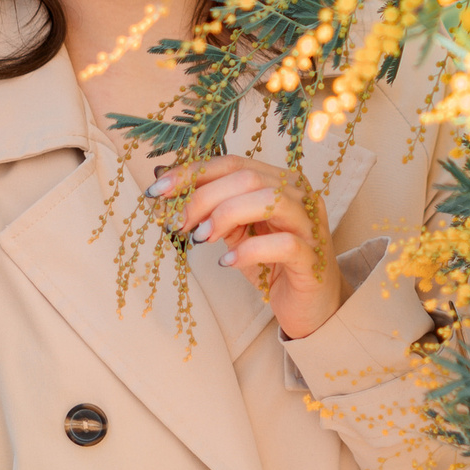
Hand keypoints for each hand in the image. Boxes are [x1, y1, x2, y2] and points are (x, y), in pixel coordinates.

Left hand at [153, 157, 347, 338]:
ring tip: (201, 238)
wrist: (311, 307)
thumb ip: (211, 208)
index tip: (156, 190)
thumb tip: (164, 182)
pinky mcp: (313, 258)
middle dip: (203, 197)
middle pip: (247, 178)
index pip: (233, 163)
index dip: (192, 173)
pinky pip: (283, 244)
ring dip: (226, 215)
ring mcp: (310, 225)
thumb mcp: (237, 232)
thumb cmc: (273, 266)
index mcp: (280, 181)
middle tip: (176, 223)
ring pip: (269, 200)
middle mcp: (299, 195)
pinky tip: (227, 262)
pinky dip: (249, 250)